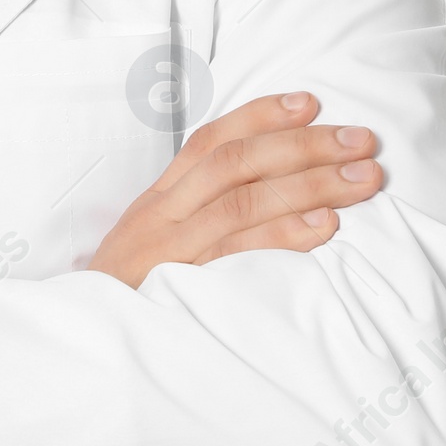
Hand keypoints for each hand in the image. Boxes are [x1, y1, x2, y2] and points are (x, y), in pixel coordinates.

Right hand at [88, 92, 381, 288]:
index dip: (261, 115)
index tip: (311, 102)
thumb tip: (266, 193)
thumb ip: (199, 217)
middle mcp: (164, 213)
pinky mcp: (179, 285)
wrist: (81, 344)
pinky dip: (284, 235)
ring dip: (311, 183)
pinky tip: (326, 227)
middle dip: (305, 145)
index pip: (211, 140)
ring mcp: (170, 248)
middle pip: (237, 161)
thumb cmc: (128, 296)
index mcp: (160, 198)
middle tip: (362, 140)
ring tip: (364, 178)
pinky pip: (236, 253)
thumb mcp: (154, 244)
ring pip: (243, 199)